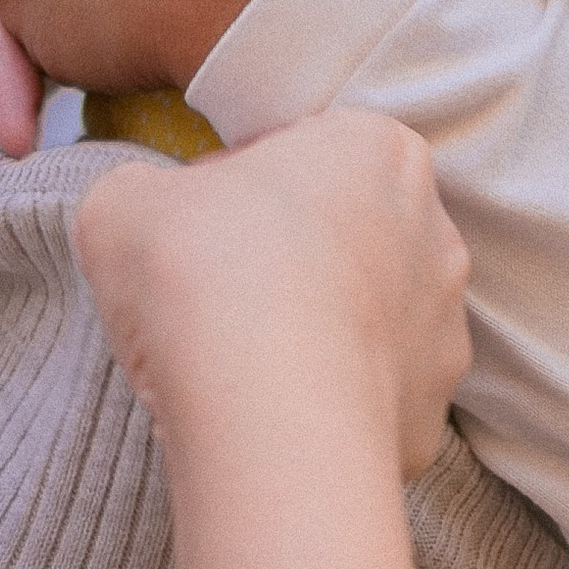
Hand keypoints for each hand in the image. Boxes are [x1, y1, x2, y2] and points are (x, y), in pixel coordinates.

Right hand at [74, 107, 469, 480]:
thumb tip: (159, 221)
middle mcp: (432, 231)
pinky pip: (368, 403)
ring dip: (310, 336)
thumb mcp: (123, 202)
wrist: (264, 413)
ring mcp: (444, 330)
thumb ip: (145, 194)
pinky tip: (269, 419)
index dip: (231, 189)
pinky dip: (325, 410)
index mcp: (376, 148)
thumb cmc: (202, 274)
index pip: (297, 154)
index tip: (192, 229)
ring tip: (236, 368)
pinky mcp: (430, 417)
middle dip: (284, 263)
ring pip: (361, 323)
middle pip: (341, 237)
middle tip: (210, 299)